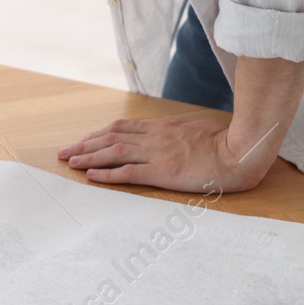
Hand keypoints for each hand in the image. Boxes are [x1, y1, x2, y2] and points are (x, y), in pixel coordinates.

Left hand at [56, 117, 274, 192]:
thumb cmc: (225, 141)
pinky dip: (107, 174)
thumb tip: (171, 132)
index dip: (99, 134)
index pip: (122, 128)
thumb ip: (180, 131)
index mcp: (163, 129)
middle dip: (85, 144)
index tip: (83, 139)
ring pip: (114, 152)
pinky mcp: (162, 172)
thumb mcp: (198, 129)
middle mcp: (154, 138)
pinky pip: (128, 172)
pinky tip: (92, 176)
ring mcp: (157, 154)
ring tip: (70, 162)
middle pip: (111, 138)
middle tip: (64, 151)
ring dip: (89, 157)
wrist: (238, 152)